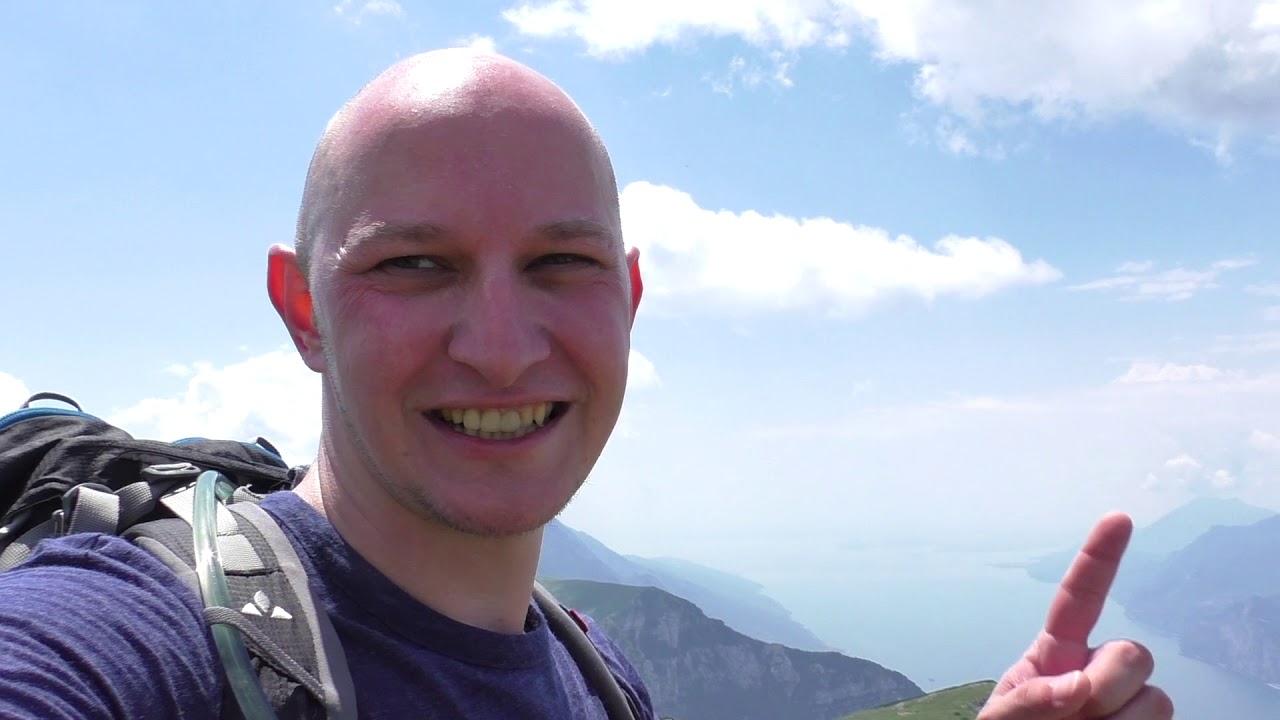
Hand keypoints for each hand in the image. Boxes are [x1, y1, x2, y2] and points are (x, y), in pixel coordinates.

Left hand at [978, 513, 1173, 718]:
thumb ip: (1026, 701)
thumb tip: (1076, 685)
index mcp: (1054, 657)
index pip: (1080, 599)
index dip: (1100, 558)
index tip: (1119, 519)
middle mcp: (1097, 675)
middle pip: (1135, 654)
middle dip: (1111, 684)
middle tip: (1077, 714)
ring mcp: (1127, 707)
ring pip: (1157, 699)